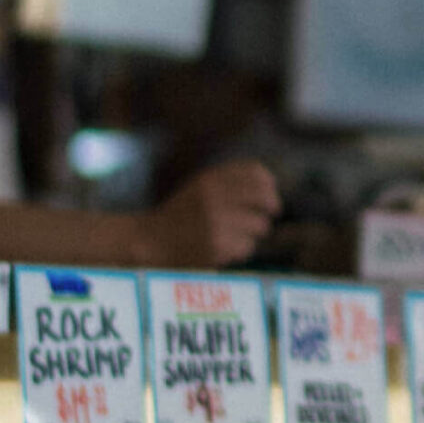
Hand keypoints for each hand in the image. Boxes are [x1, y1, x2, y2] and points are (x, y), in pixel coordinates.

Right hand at [136, 160, 280, 267]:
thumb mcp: (200, 188)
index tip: (271, 192)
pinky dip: (241, 250)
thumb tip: (270, 183)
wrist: (151, 242)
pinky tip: (225, 249)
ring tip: (234, 235)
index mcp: (210, 179)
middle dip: (272, 207)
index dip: (269, 183)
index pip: (255, 172)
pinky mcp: (218, 247)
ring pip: (260, 226)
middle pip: (264, 198)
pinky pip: (248, 247)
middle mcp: (214, 198)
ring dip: (253, 233)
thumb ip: (229, 181)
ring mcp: (217, 223)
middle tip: (271, 214)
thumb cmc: (181, 216)